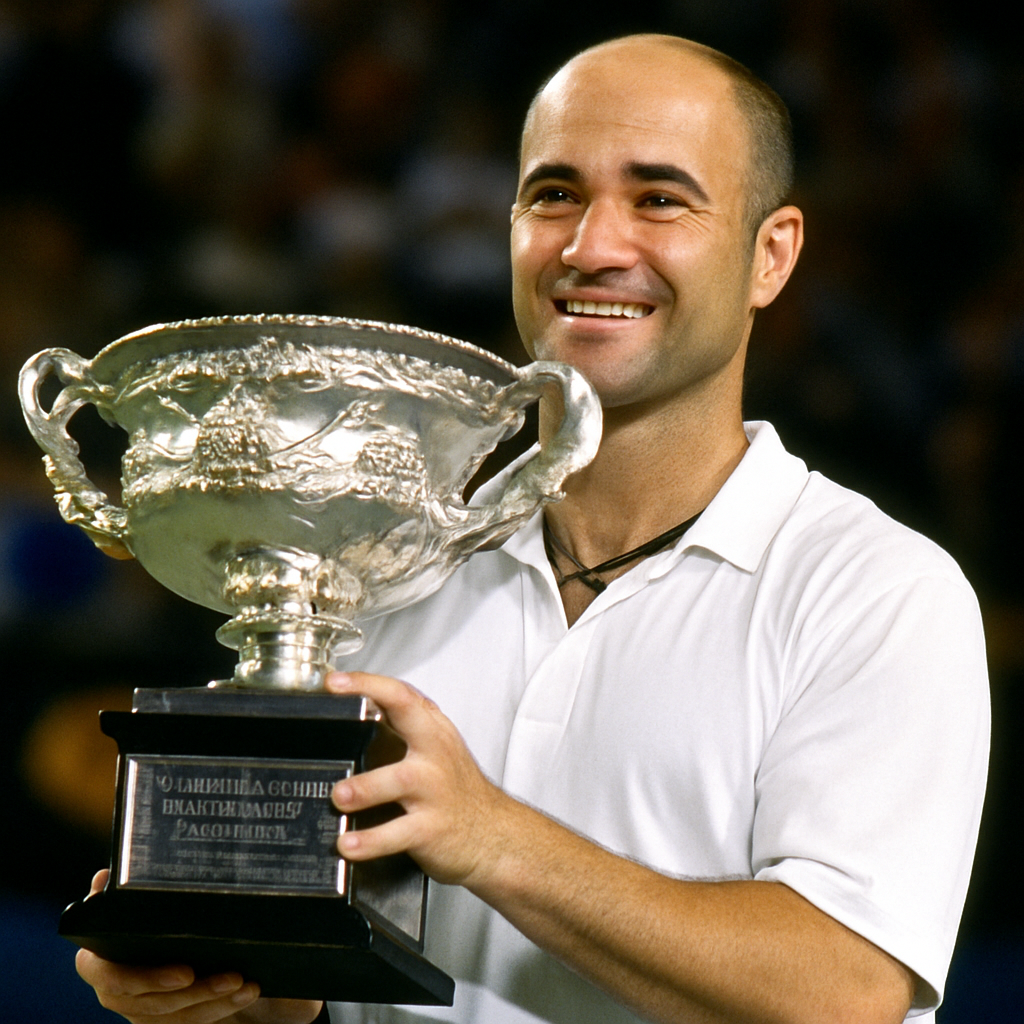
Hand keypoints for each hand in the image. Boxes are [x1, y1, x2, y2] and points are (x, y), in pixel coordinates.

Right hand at [75, 871, 322, 1023]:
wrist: (145, 936)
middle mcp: (115, 993)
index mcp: (97, 964)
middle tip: (233, 976)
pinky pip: (192, 1021)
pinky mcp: (162, 1019)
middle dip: (198, 992)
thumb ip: (117, 893)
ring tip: (246, 984)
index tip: (186, 972)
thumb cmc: (134, 914)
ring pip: (178, 1016)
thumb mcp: (126, 901)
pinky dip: (222, 1008)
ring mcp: (139, 1010)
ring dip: (216, 1001)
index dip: (149, 979)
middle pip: (156, 1003)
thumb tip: (106, 876)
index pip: (115, 979)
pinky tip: (247, 992)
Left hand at [327, 671, 511, 887]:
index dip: (367, 683)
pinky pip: (398, 833)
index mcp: (432, 731)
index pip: (401, 695)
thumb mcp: (436, 751)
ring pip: (400, 780)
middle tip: (336, 713)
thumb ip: (402, 730)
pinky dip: (371, 840)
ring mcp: (434, 790)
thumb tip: (352, 714)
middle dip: (373, 706)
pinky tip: (349, 844)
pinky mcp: (431, 828)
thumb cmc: (456, 791)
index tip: (335, 682)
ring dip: (366, 787)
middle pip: (408, 716)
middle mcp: (435, 753)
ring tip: (340, 797)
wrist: (495, 834)